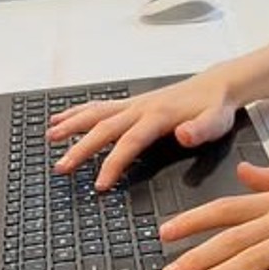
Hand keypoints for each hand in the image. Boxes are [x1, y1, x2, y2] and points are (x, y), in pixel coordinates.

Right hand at [47, 67, 238, 189]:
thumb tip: (184, 135)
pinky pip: (101, 106)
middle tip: (61, 168)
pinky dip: (79, 111)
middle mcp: (142, 107)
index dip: (113, 164)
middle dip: (81, 148)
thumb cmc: (215, 107)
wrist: (218, 84)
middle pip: (104, 128)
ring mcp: (135, 103)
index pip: (130, 142)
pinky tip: (62, 117)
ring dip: (72, 124)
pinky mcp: (133, 102)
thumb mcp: (216, 121)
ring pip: (97, 113)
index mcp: (159, 116)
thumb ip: (201, 130)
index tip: (100, 184)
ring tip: (50, 137)